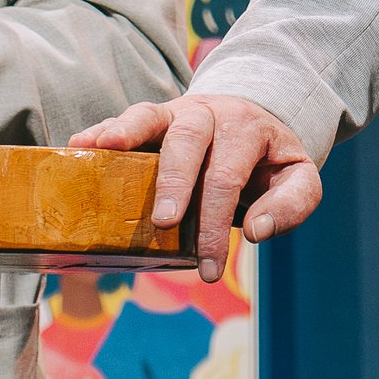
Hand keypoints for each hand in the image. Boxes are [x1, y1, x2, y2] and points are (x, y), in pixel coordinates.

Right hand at [72, 94, 321, 283]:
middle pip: (189, 141)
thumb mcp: (298, 177)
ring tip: (102, 149)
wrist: (260, 115)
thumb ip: (291, 204)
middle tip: (162, 222)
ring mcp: (178, 110)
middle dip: (173, 181)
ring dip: (126, 132)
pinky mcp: (155, 116)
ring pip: (151, 114)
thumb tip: (256, 230)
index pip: (228, 177)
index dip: (216, 224)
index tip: (209, 269)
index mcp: (247, 129)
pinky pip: (128, 117)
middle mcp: (210, 113)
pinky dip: (102, 129)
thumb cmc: (271, 160)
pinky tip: (80, 145)